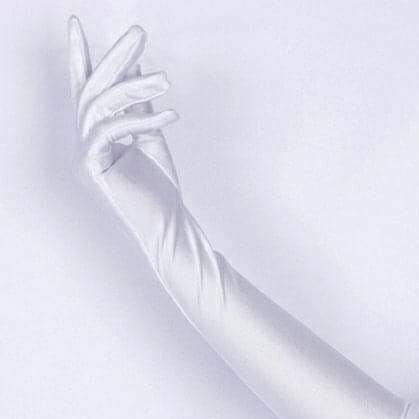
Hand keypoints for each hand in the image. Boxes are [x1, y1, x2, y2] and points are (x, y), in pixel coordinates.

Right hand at [68, 15, 181, 242]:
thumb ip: (140, 104)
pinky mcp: (96, 166)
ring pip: (102, 105)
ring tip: (165, 79)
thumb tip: (138, 67)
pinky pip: (112, 130)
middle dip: (115, 57)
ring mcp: (89, 152)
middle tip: (138, 32)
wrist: (167, 221)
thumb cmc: (160, 183)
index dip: (79, 55)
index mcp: (100, 129)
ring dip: (135, 87)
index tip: (75, 22)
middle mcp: (89, 137)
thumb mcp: (151, 134)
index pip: (87, 86)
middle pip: (94, 88)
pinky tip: (169, 115)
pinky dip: (141, 120)